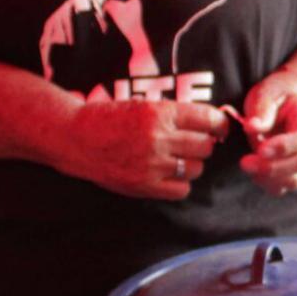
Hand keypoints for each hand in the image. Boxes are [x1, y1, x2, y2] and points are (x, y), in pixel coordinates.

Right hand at [56, 99, 231, 199]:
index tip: (220, 128)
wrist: (76, 137)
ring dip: (192, 164)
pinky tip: (169, 175)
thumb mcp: (144, 105)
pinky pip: (181, 190)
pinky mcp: (143, 185)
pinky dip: (180, 184)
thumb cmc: (110, 118)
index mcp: (160, 113)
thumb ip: (175, 115)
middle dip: (204, 144)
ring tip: (178, 159)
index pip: (207, 119)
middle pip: (205, 146)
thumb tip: (212, 124)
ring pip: (196, 168)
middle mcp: (158, 138)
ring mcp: (151, 164)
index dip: (219, 124)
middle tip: (195, 143)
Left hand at [240, 72, 296, 196]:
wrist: (285, 103)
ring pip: (293, 180)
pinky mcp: (291, 173)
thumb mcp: (268, 91)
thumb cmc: (276, 96)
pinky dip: (267, 184)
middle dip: (271, 167)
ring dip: (268, 178)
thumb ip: (262, 107)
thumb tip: (253, 127)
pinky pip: (283, 187)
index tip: (261, 149)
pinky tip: (253, 172)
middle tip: (245, 162)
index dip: (285, 147)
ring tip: (247, 165)